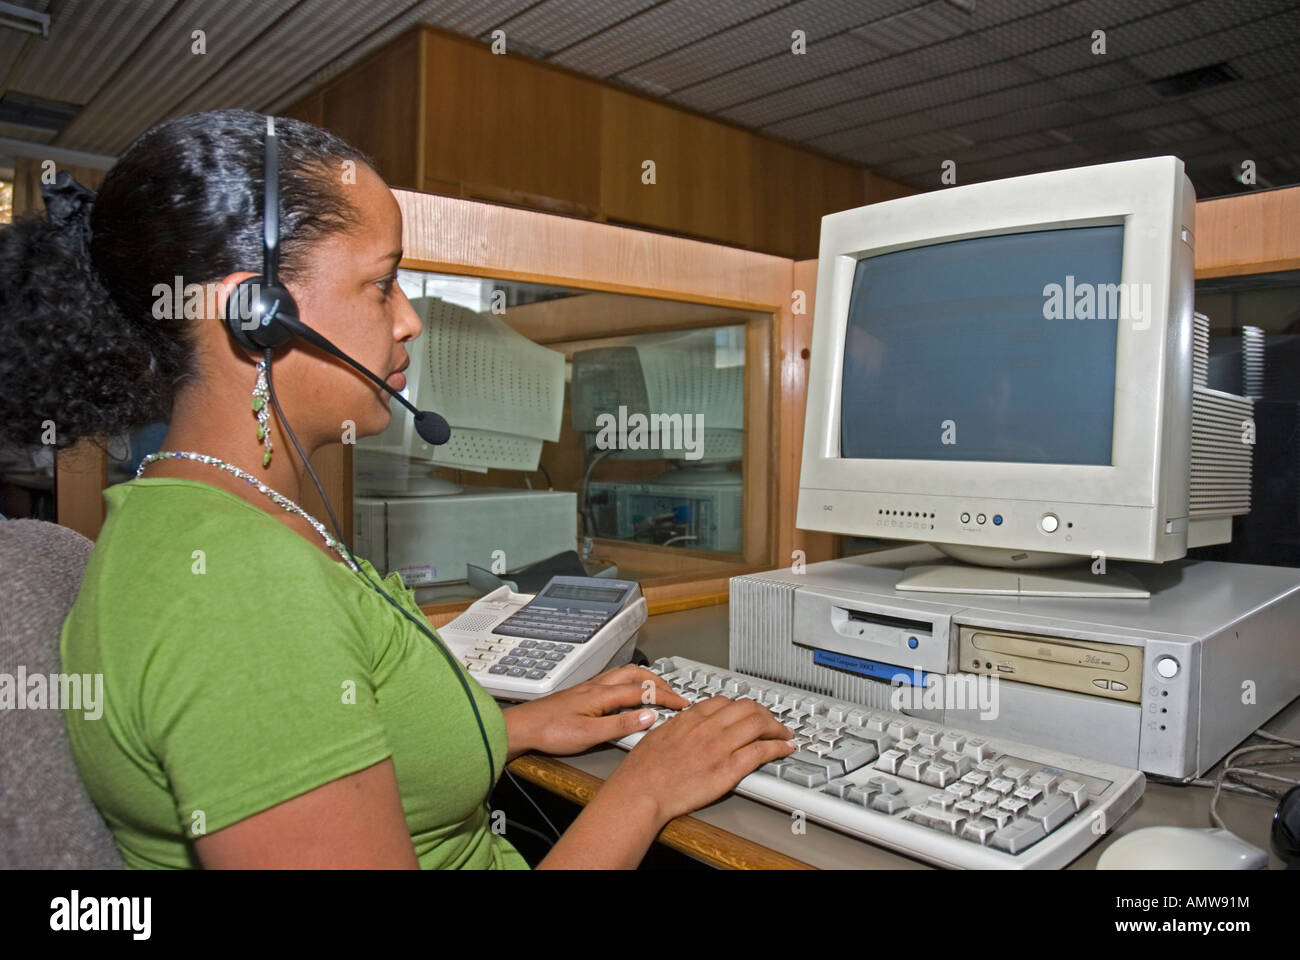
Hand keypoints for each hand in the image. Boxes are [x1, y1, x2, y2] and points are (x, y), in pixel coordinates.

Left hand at [504, 664, 689, 757]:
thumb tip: (649, 716)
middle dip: (659, 682)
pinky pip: (614, 678)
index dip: (665, 697)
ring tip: (658, 688)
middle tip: (676, 693)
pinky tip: (628, 690)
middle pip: (636, 674)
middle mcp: (597, 685)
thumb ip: (621, 725)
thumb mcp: (589, 734)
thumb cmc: (551, 731)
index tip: (683, 704)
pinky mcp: (583, 692)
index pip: (642, 691)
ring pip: (624, 673)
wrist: (524, 727)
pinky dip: (630, 680)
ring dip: (645, 678)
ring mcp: (590, 687)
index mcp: (602, 694)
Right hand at [602, 695, 796, 827]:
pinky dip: (777, 747)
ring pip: (759, 725)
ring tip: (784, 734)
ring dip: (777, 728)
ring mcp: (719, 746)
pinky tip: (784, 748)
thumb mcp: (658, 734)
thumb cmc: (642, 769)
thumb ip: (678, 726)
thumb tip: (686, 724)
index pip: (725, 702)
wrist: (640, 790)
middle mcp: (708, 727)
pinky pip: (760, 751)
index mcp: (690, 718)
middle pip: (747, 708)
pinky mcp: (728, 769)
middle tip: (772, 722)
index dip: (742, 706)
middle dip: (765, 713)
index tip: (748, 713)